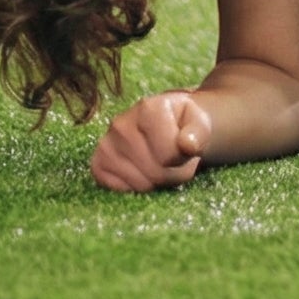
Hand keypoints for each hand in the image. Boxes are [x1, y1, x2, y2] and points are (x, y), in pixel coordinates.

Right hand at [90, 89, 211, 192]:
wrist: (168, 124)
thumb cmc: (185, 123)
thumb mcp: (200, 122)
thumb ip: (199, 132)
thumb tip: (188, 145)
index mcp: (148, 108)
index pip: (170, 154)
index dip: (184, 158)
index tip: (186, 147)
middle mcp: (121, 123)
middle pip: (155, 171)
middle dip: (172, 172)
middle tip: (176, 158)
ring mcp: (106, 144)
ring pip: (140, 184)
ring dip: (157, 181)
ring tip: (161, 162)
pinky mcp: (98, 163)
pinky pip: (120, 190)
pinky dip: (136, 186)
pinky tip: (142, 169)